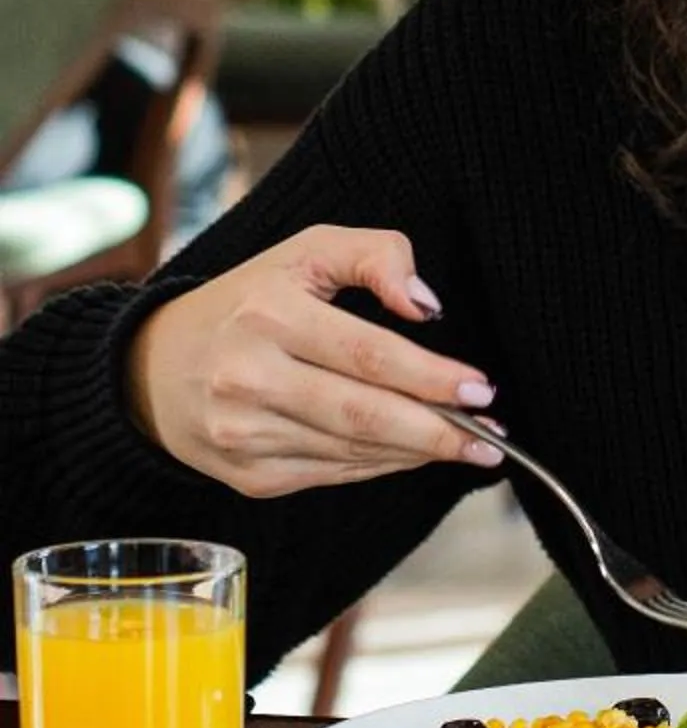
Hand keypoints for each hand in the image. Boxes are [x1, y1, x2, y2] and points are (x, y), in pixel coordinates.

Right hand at [126, 226, 505, 499]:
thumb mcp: (307, 251)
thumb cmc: (250, 300)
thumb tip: (426, 305)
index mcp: (268, 314)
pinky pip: (332, 473)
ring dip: (417, 452)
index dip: (430, 377)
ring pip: (352, 449)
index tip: (481, 388)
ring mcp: (244, 434)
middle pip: (363, 414)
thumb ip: (376, 256)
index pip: (367, 354)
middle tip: (491, 438)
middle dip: (438, 430)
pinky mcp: (246, 476)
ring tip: (468, 446)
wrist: (154, 366)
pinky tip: (412, 453)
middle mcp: (250, 377)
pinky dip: (380, 465)